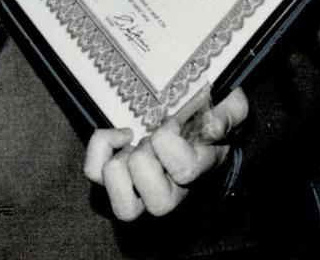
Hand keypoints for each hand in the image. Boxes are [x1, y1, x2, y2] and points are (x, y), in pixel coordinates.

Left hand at [84, 86, 248, 219]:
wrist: (185, 123)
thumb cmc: (202, 122)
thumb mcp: (223, 113)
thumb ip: (225, 116)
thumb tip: (211, 124)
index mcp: (196, 175)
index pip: (185, 172)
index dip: (170, 142)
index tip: (170, 122)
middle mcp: (169, 192)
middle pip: (158, 203)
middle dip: (147, 161)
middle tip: (148, 140)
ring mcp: (138, 191)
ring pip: (125, 205)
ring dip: (123, 165)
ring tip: (132, 145)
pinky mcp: (111, 179)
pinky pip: (94, 173)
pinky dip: (101, 149)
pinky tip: (119, 136)